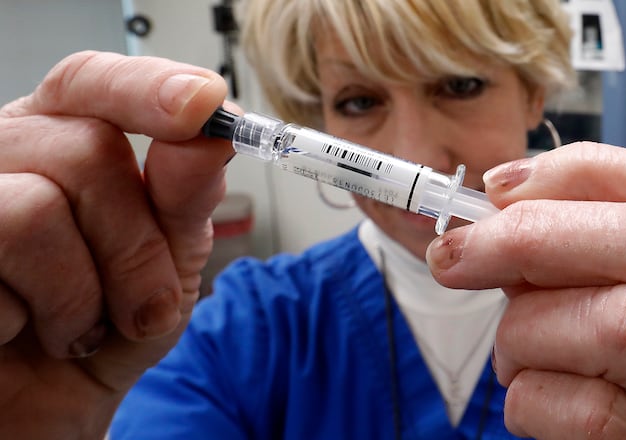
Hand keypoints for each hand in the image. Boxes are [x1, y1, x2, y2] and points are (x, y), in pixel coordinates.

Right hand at [0, 51, 231, 436]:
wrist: (54, 405)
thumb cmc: (109, 324)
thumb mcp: (168, 263)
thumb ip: (184, 201)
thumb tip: (207, 139)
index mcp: (64, 140)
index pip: (94, 83)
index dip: (147, 88)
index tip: (205, 103)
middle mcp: (7, 156)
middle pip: (86, 153)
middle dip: (137, 247)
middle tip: (141, 307)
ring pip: (33, 211)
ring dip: (83, 294)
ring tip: (79, 326)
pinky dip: (31, 321)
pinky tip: (22, 333)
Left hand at [427, 142, 625, 438]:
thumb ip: (606, 262)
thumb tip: (508, 224)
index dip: (579, 174)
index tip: (501, 187)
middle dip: (529, 236)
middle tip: (457, 254)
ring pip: (616, 324)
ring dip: (527, 333)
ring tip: (514, 353)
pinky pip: (588, 412)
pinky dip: (531, 398)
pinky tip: (531, 400)